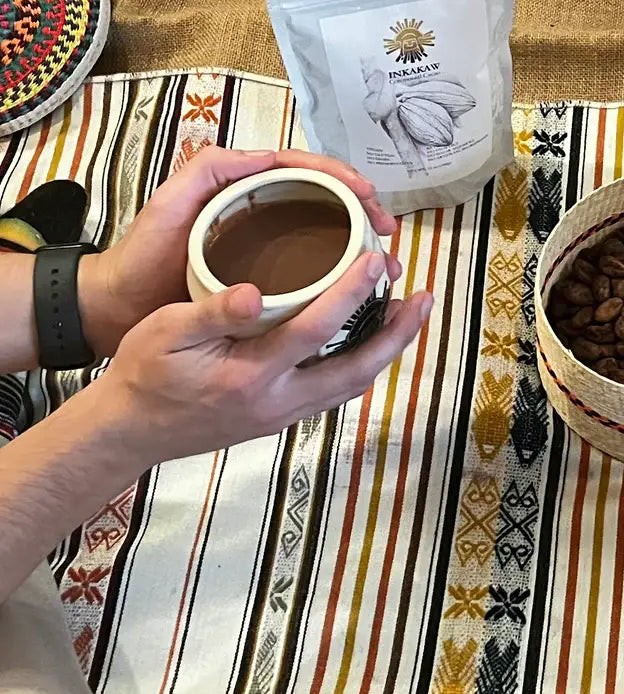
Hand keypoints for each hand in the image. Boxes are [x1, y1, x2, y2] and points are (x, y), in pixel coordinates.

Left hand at [79, 146, 400, 356]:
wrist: (117, 310)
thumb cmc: (141, 255)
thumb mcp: (169, 203)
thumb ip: (208, 171)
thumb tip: (266, 156)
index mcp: (245, 189)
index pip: (305, 170)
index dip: (341, 177)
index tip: (367, 194)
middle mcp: (262, 214)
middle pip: (327, 203)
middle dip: (363, 211)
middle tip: (387, 231)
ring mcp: (267, 251)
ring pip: (327, 239)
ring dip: (361, 246)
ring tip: (386, 262)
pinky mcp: (267, 284)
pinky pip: (313, 274)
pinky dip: (342, 278)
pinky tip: (361, 291)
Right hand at [93, 252, 431, 465]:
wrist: (128, 432)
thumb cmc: (143, 374)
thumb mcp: (163, 333)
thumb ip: (210, 313)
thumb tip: (253, 292)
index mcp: (249, 375)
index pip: (315, 330)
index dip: (350, 293)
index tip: (376, 261)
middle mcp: (277, 401)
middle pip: (355, 369)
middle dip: (396, 335)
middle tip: (424, 297)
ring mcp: (283, 415)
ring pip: (352, 385)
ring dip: (387, 351)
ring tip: (410, 314)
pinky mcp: (282, 419)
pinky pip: (336, 393)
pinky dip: (362, 365)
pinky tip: (372, 340)